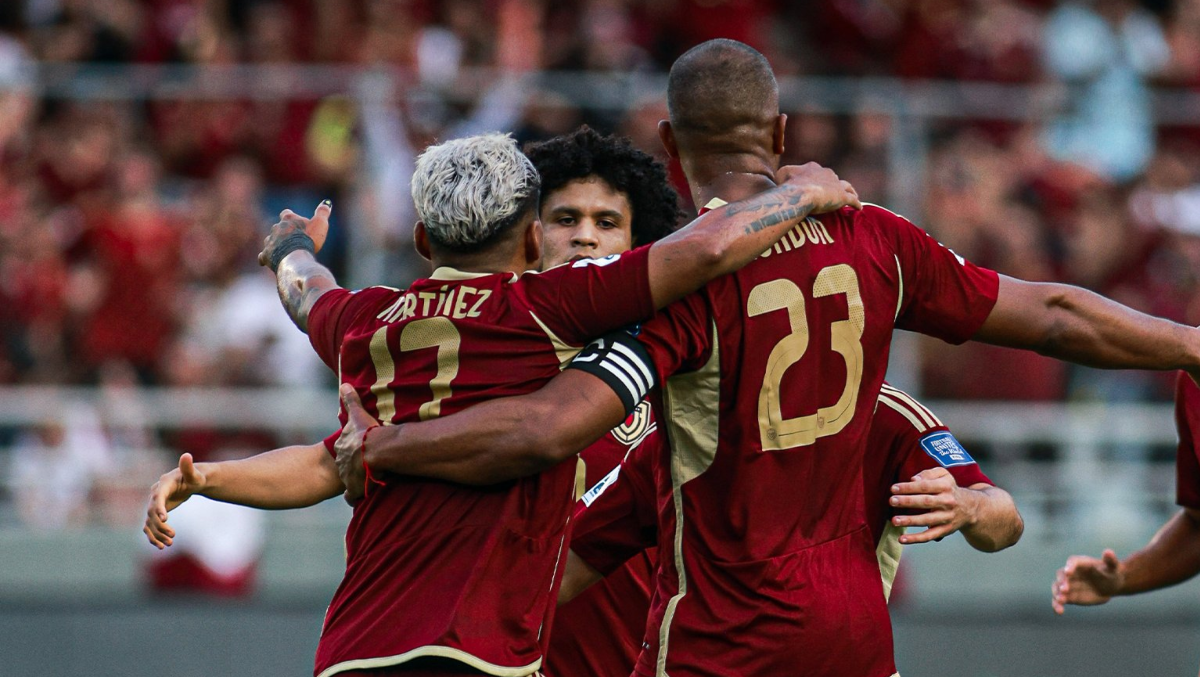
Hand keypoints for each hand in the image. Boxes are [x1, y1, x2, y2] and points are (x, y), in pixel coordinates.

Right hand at [143, 453, 207, 548]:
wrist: (192, 481)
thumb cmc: (196, 477)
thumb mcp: (195, 474)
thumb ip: (189, 467)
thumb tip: (186, 455)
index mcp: (164, 484)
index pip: (158, 497)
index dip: (159, 507)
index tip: (165, 519)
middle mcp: (156, 494)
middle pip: (152, 512)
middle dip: (160, 525)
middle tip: (173, 535)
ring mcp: (154, 503)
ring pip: (150, 521)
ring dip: (156, 534)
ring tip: (168, 544)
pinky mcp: (156, 512)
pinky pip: (150, 526)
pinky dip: (154, 536)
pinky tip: (161, 545)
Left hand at [257, 200, 331, 267]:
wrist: (296, 257)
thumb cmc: (309, 239)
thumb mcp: (320, 223)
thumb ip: (322, 212)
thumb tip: (327, 202)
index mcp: (288, 219)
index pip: (286, 213)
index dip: (290, 217)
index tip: (294, 220)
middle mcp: (276, 228)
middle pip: (277, 227)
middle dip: (283, 231)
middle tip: (291, 238)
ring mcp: (270, 241)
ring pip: (269, 240)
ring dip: (275, 243)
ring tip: (282, 249)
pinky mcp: (266, 255)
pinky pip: (263, 255)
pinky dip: (265, 257)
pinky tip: (265, 261)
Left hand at [334, 384, 378, 504]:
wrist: (376, 451)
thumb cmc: (368, 432)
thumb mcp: (358, 414)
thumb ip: (351, 400)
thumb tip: (344, 384)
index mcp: (343, 446)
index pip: (343, 451)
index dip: (350, 452)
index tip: (356, 453)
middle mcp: (342, 463)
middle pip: (345, 466)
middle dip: (351, 468)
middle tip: (362, 468)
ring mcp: (347, 477)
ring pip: (348, 481)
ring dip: (354, 482)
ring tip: (364, 482)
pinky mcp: (354, 488)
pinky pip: (352, 496)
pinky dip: (355, 496)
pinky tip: (360, 496)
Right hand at [776, 162, 860, 212]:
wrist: (801, 193)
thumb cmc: (789, 185)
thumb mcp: (782, 175)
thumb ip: (784, 175)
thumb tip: (782, 180)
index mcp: (812, 167)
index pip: (815, 171)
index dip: (815, 177)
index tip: (814, 184)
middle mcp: (826, 173)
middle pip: (832, 177)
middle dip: (832, 183)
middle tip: (831, 192)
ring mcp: (836, 184)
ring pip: (846, 185)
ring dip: (849, 190)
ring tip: (852, 195)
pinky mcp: (842, 197)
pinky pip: (852, 200)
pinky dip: (856, 203)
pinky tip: (859, 208)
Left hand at [888, 467, 975, 543]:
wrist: (969, 507)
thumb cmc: (949, 488)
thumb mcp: (943, 475)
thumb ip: (928, 473)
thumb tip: (913, 479)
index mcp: (946, 486)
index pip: (925, 486)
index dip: (909, 487)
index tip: (893, 488)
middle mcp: (948, 502)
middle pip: (926, 502)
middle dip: (908, 501)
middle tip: (892, 501)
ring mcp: (946, 517)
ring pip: (927, 520)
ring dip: (910, 521)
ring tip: (894, 520)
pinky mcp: (945, 530)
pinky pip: (929, 536)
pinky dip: (915, 539)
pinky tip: (902, 539)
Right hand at [1052, 549, 1123, 614]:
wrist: (1111, 585)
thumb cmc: (1112, 573)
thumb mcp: (1114, 567)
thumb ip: (1110, 560)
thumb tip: (1108, 552)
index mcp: (1080, 563)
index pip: (1072, 562)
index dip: (1069, 566)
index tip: (1068, 572)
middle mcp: (1070, 573)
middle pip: (1061, 575)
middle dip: (1062, 581)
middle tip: (1065, 589)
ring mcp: (1068, 585)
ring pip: (1057, 588)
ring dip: (1057, 594)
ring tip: (1060, 601)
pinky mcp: (1069, 596)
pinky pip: (1059, 600)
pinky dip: (1057, 605)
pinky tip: (1059, 611)